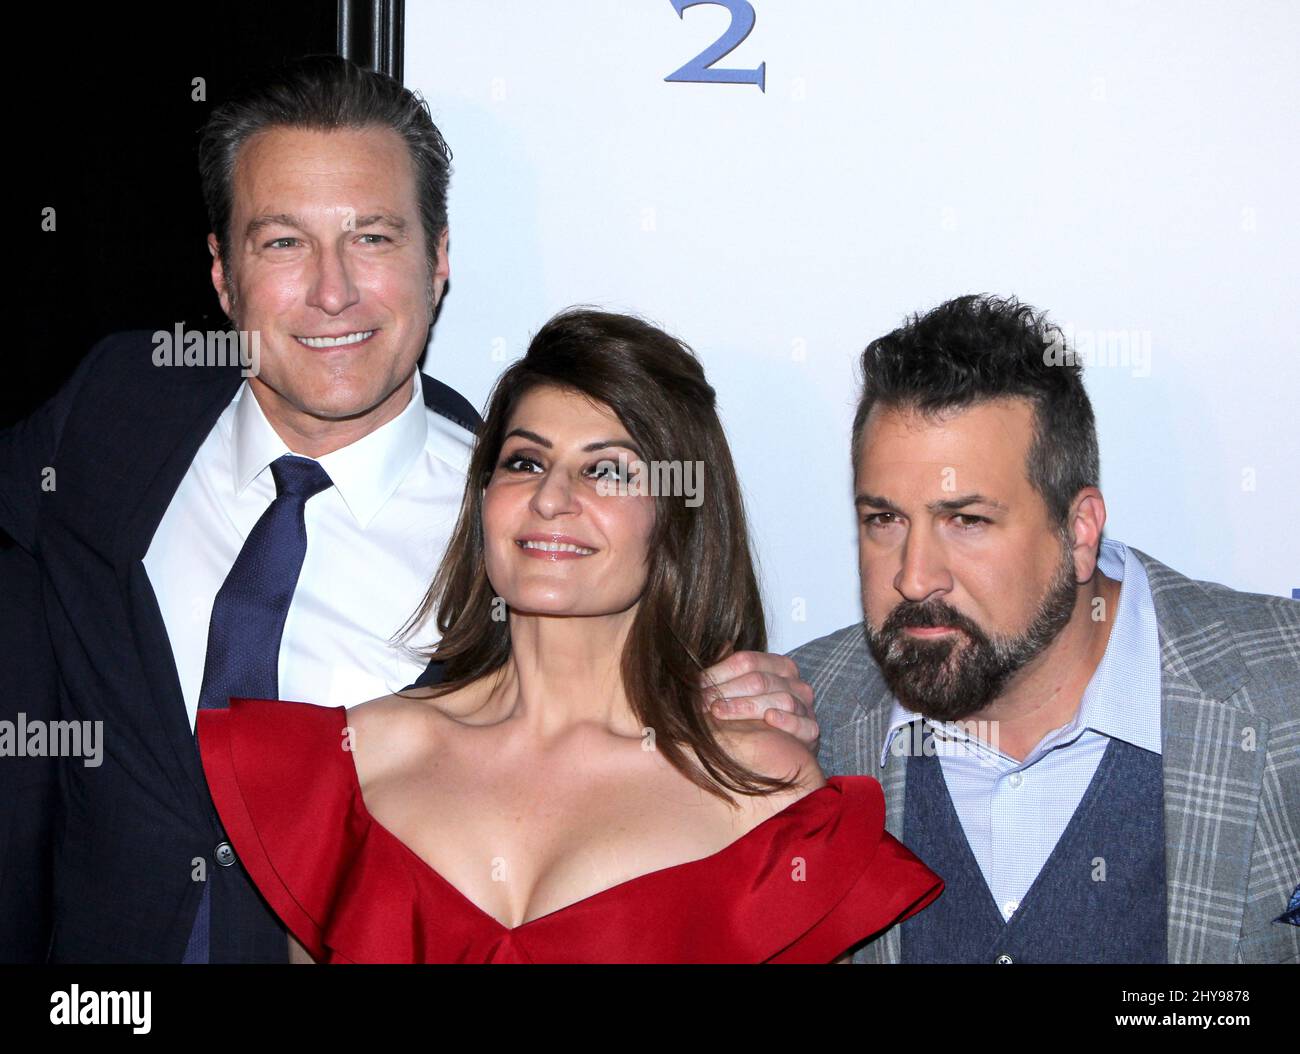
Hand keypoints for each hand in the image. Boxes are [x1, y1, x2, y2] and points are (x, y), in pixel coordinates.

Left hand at [700, 651, 817, 751]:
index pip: (747, 661)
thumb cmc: (755, 716)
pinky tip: (769, 719)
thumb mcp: (739, 691)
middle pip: (760, 680)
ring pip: (779, 699)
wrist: (783, 751)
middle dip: (727, 691)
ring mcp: (806, 706)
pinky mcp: (812, 731)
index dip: (719, 672)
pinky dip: (786, 720)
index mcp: (779, 667)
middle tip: (701, 702)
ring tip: (720, 712)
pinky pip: (804, 724)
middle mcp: (795, 683)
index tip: (696, 685)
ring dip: (746, 706)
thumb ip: (723, 673)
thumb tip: (698, 655)